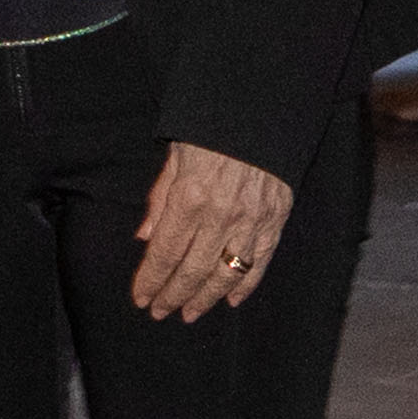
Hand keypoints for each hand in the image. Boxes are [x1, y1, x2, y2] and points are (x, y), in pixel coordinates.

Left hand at [130, 140, 290, 320]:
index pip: (165, 253)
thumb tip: (144, 238)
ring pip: (226, 274)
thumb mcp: (176, 154)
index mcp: (190, 196)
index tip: (141, 299)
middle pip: (193, 271)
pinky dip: (246, 285)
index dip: (151, 280)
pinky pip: (260, 261)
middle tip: (161, 313)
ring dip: (206, 298)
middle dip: (173, 296)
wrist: (263, 105)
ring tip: (190, 313)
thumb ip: (160, 199)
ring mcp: (252, 219)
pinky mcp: (276, 218)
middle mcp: (220, 214)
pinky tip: (231, 300)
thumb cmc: (211, 126)